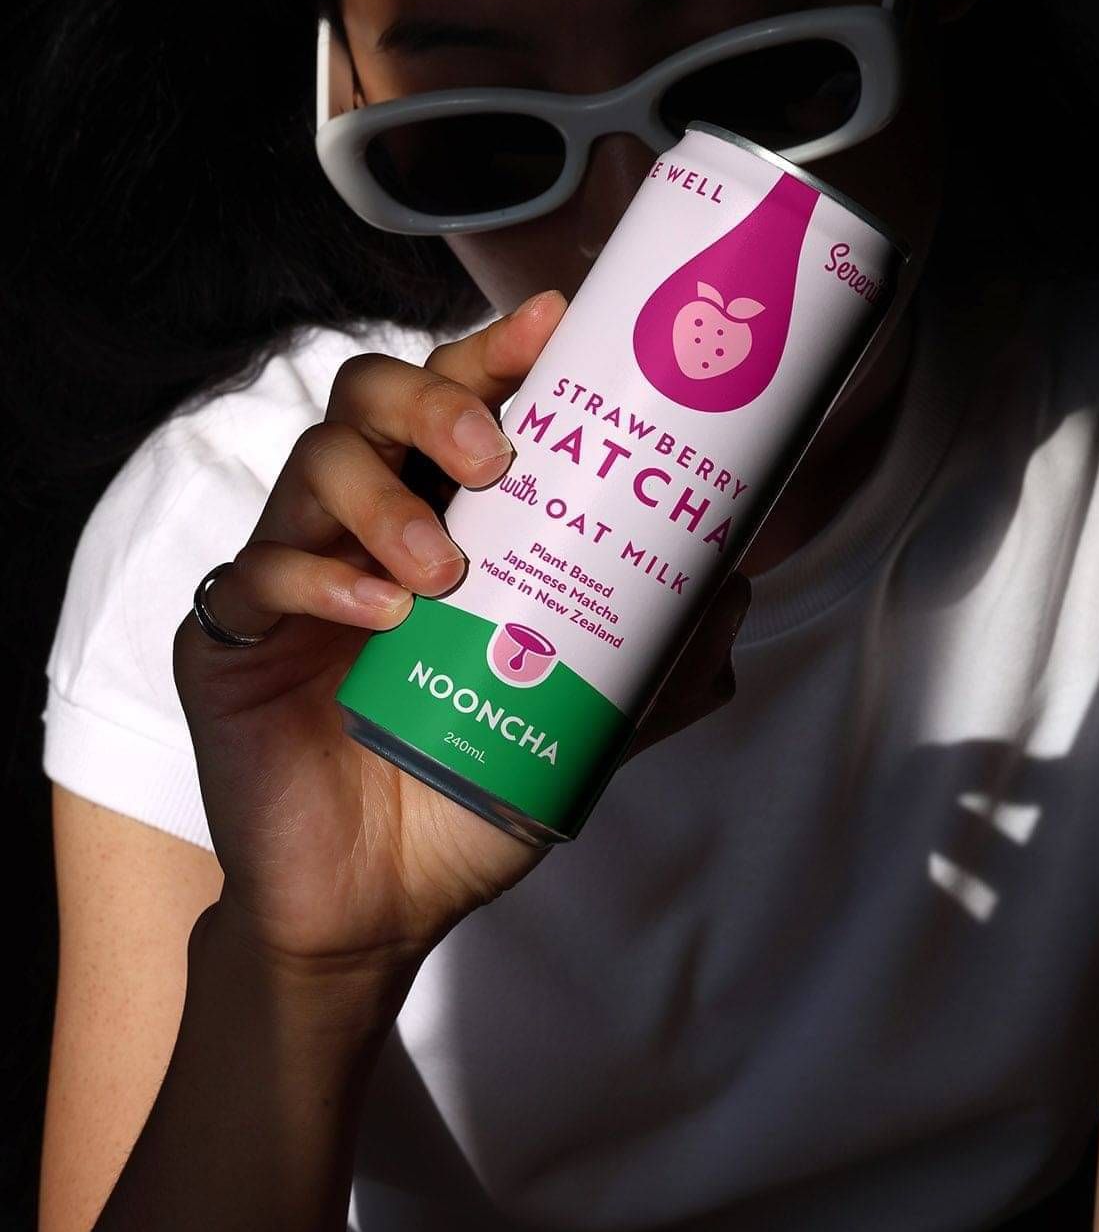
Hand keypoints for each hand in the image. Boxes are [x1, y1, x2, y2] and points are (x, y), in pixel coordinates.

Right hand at [173, 289, 752, 989]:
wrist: (380, 905)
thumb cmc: (471, 789)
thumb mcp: (583, 721)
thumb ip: (655, 653)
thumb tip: (735, 580)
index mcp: (441, 518)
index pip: (458, 400)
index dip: (497, 350)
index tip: (554, 326)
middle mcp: (364, 522)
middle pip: (370, 396)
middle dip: (433, 400)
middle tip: (492, 456)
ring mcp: (293, 570)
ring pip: (312, 462)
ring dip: (385, 500)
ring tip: (440, 574)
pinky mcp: (230, 635)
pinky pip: (257, 570)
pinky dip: (321, 579)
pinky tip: (378, 618)